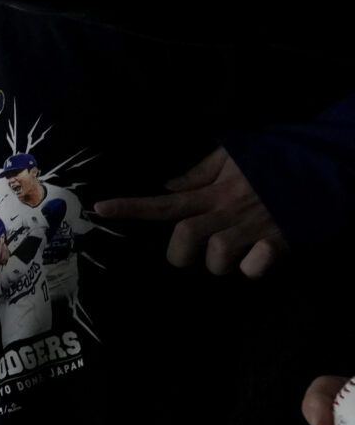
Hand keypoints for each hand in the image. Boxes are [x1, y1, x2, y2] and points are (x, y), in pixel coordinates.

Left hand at [94, 148, 286, 277]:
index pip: (165, 201)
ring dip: (218, 263)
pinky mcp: (278, 243)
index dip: (132, 207)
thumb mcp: (233, 156)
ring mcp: (253, 228)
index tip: (101, 208)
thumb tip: (168, 187)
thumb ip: (199, 173)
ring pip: (216, 258)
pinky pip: (254, 267)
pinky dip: (251, 268)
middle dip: (180, 253)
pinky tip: (256, 258)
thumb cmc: (274, 161)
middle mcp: (228, 211)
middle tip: (188, 252)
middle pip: (185, 239)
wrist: (321, 164)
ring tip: (230, 252)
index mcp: (215, 190)